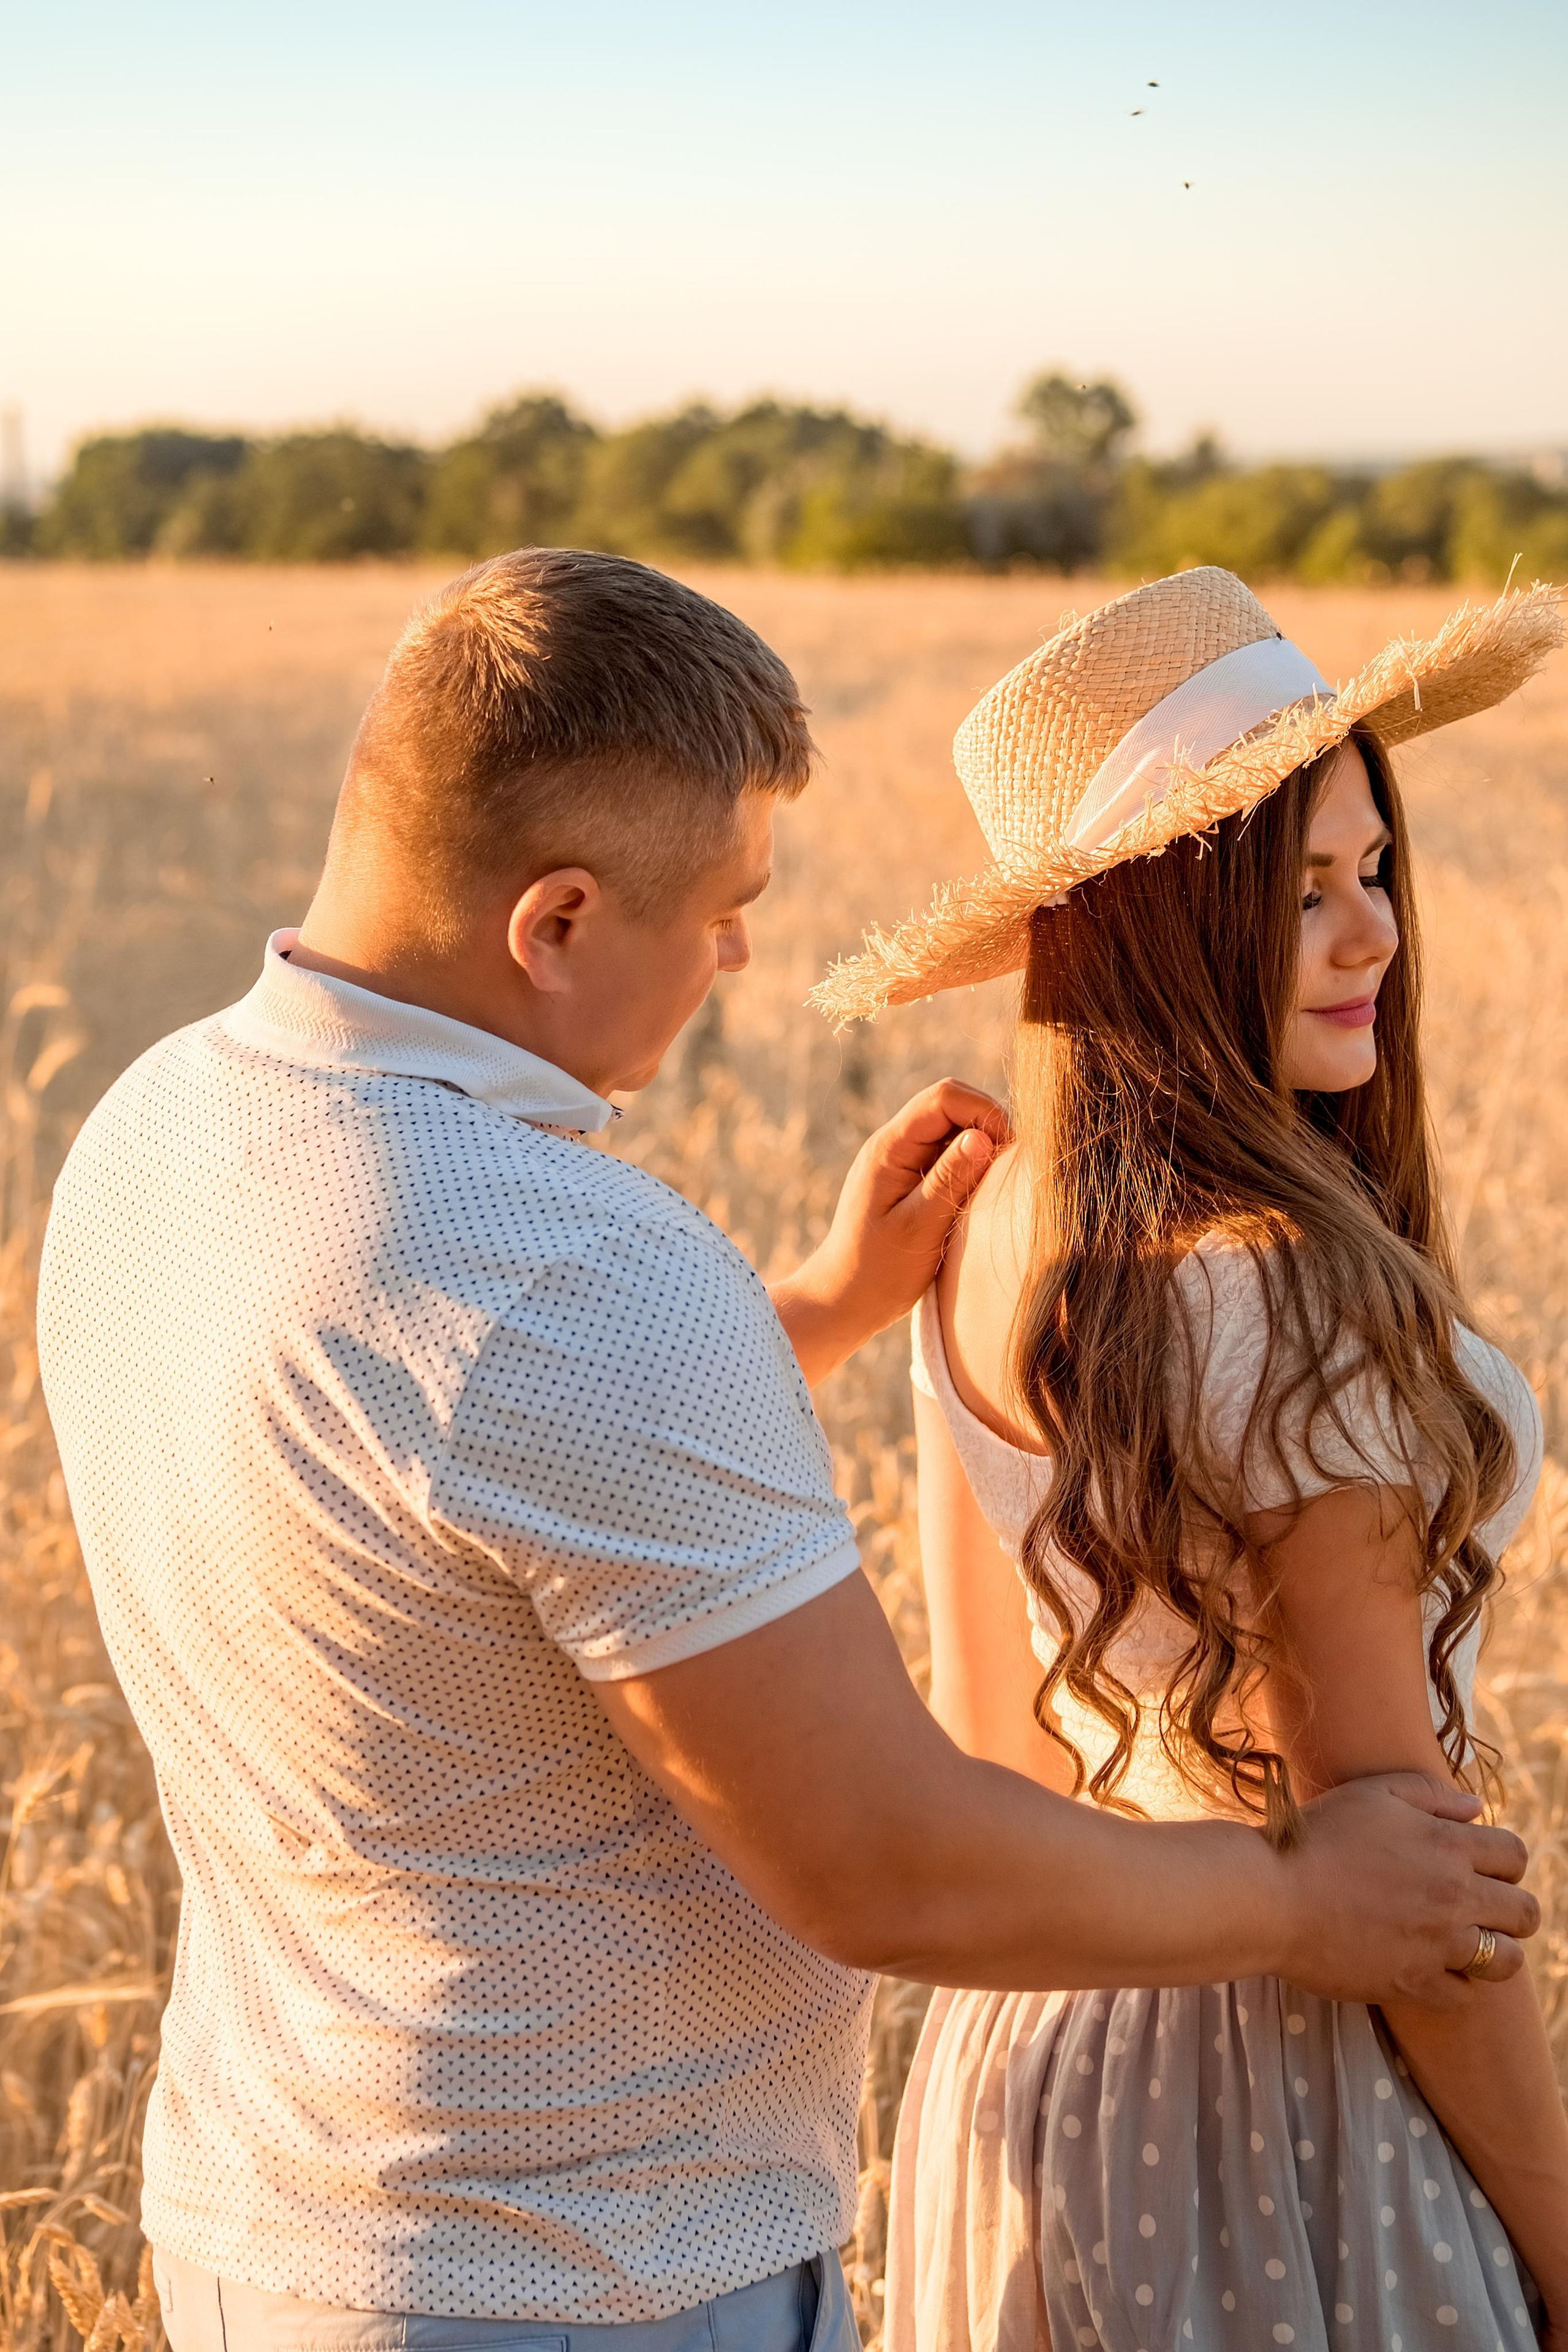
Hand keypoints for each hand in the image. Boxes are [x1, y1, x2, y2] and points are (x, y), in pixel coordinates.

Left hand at [770, 1080, 1009, 1386]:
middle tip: (1009, 1169)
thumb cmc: (877, 1273)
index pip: (943, 1097)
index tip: (1008, 1151)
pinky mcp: (911, 1179)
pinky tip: (979, 1195)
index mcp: (889, 1149)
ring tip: (996, 1185)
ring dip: (981, 1148)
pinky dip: (971, 1166)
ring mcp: (902, 1160)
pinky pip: (948, 1154)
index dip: (984, 1112)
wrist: (843, 1301)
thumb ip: (950, 1180)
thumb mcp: (919, 1228)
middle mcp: (894, 1145)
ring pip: (953, 1129)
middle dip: (987, 1125)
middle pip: (951, 1105)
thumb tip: (984, 1136)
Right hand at [1274, 1771, 1537, 2008]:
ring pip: (1507, 1961)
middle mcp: (1454, 1896)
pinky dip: (1453, 1983)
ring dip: (1494, 1951)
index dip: (1504, 1861)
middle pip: (1526, 1913)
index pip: (1515, 1856)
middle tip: (1479, 1908)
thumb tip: (1475, 1808)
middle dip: (1511, 1909)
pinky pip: (1463, 1995)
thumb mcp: (1371, 1794)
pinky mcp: (1414, 1983)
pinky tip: (1428, 1966)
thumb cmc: (1317, 1836)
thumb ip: (1429, 1794)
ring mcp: (1438, 1945)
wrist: (1271, 1895)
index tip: (1481, 1866)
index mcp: (1447, 1846)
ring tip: (1463, 1943)